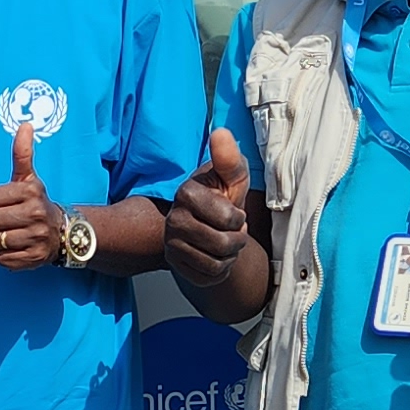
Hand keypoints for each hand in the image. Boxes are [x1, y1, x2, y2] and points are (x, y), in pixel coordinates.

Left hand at [0, 119, 63, 268]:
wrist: (63, 232)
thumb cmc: (35, 201)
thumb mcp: (29, 178)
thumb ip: (22, 153)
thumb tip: (25, 124)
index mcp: (30, 192)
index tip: (4, 202)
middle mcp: (35, 214)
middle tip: (8, 218)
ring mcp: (35, 238)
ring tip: (13, 232)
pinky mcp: (34, 259)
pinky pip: (1, 259)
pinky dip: (4, 256)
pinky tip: (17, 246)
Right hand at [163, 127, 253, 292]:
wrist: (212, 226)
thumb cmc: (224, 197)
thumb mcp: (232, 177)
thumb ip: (229, 158)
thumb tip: (220, 133)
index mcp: (186, 193)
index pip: (226, 218)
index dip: (238, 218)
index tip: (232, 211)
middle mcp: (173, 218)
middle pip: (222, 243)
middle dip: (236, 240)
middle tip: (231, 230)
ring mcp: (171, 243)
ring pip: (215, 262)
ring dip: (228, 255)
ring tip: (223, 242)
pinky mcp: (175, 264)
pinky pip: (207, 277)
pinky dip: (219, 270)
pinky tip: (214, 255)